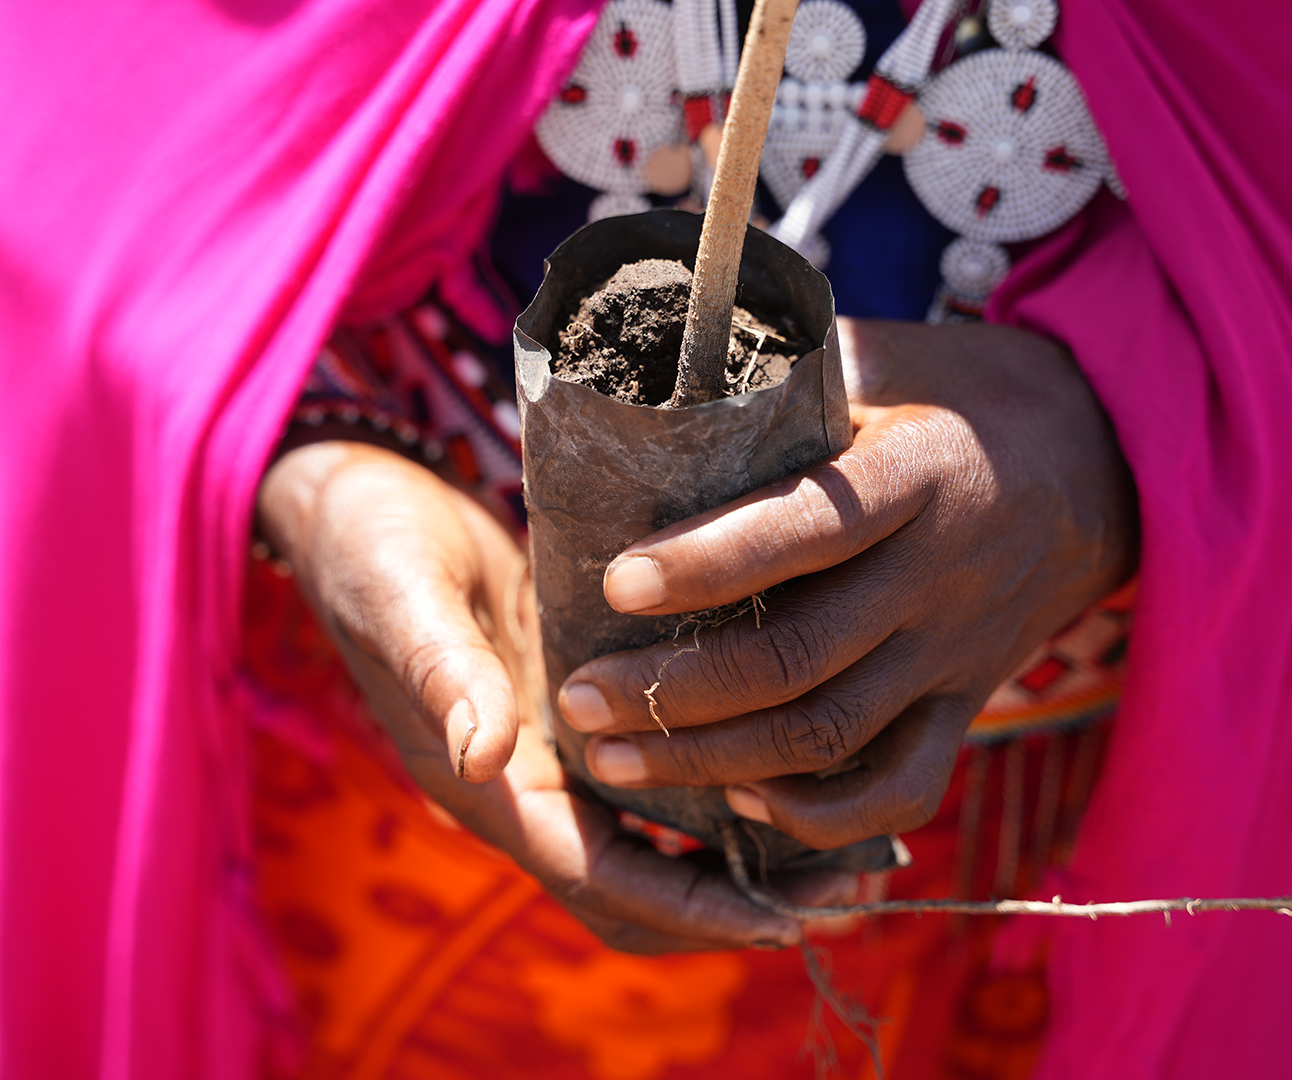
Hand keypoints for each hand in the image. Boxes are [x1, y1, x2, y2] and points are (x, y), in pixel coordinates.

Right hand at [256, 438, 850, 950]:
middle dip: (735, 902)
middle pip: (641, 884)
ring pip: (661, 838)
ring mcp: (559, 750)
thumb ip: (443, 673)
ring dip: (743, 856)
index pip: (596, 876)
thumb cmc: (372, 545)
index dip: (688, 906)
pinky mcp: (583, 708)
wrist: (360, 505)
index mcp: (487, 781)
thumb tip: (483, 755)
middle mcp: (529, 783)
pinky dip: (724, 788)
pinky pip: (661, 775)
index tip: (785, 921)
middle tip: (842, 894)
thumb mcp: (404, 596)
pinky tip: (790, 760)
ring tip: (842, 848)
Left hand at [558, 319, 1138, 849]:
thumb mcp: (885, 356)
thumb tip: (656, 364)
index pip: (806, 527)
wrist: (1098, 461)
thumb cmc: (959, 396)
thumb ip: (785, 368)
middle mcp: (939, 573)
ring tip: (611, 757)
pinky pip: (902, 786)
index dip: (706, 563)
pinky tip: (735, 799)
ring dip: (712, 760)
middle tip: (577, 698)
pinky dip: (817, 814)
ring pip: (830, 734)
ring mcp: (956, 651)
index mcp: (917, 473)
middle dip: (674, 692)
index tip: (613, 584)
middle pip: (800, 657)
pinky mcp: (966, 702)